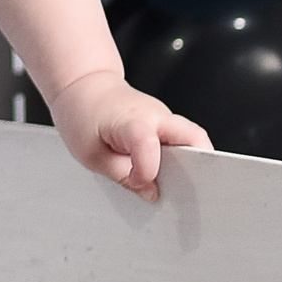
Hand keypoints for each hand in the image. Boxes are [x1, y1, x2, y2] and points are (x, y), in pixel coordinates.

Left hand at [49, 70, 210, 200]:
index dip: (146, 172)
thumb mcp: (92, 154)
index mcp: (133, 121)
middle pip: (195, 138)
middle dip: (197, 166)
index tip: (137, 183)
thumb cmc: (84, 115)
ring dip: (189, 164)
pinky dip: (180, 159)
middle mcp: (157, 115)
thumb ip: (121, 175)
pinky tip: (164, 172)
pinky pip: (182, 143)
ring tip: (170, 182)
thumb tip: (151, 193)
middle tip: (182, 189)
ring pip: (193, 141)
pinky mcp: (166, 124)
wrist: (85, 87)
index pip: (151, 147)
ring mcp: (165, 117)